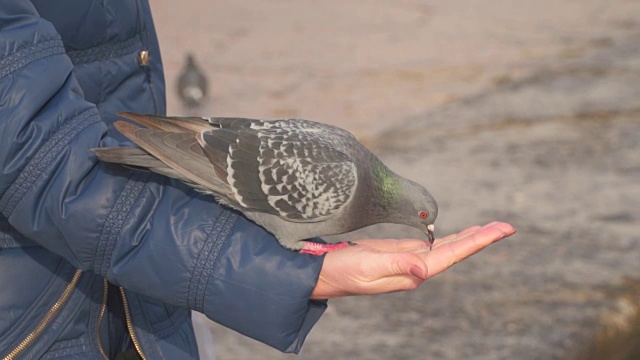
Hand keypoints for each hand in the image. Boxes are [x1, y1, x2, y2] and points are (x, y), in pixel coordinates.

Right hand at [310, 222, 514, 298]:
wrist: (320, 274)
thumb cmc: (340, 271)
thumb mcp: (367, 267)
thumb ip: (396, 266)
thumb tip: (425, 270)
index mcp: (411, 274)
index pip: (451, 255)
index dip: (477, 241)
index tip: (500, 230)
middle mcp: (413, 270)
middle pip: (455, 252)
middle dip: (481, 238)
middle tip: (506, 227)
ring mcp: (406, 262)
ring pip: (445, 248)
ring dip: (468, 237)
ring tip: (489, 229)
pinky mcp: (396, 254)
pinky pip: (428, 245)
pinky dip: (446, 237)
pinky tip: (454, 235)